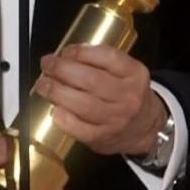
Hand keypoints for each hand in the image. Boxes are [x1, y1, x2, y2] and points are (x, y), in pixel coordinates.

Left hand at [35, 44, 166, 156]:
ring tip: (43, 84)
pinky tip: (54, 109)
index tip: (65, 51)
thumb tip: (66, 55)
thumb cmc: (127, 93)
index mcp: (135, 74)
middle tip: (47, 64)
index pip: (108, 57)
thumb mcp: (125, 72)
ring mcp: (116, 120)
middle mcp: (128, 97)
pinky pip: (80, 129)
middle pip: (91, 80)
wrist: (146, 128)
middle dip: (62, 70)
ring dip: (57, 92)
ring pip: (83, 104)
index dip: (82, 52)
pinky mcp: (104, 138)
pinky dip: (64, 118)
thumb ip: (101, 61)